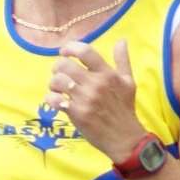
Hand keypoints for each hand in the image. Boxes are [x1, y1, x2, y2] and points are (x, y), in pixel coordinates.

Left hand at [47, 38, 144, 161]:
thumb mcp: (128, 82)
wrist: (125, 138)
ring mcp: (85, 99)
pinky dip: (51, 99)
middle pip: (65, 65)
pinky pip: (54, 100)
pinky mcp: (77, 113)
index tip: (64, 52)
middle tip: (59, 73)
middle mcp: (95, 84)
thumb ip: (123, 60)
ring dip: (53, 84)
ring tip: (57, 89)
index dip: (70, 48)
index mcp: (107, 74)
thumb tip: (122, 40)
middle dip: (57, 67)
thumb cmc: (125, 109)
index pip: (85, 51)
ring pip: (57, 81)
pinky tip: (57, 102)